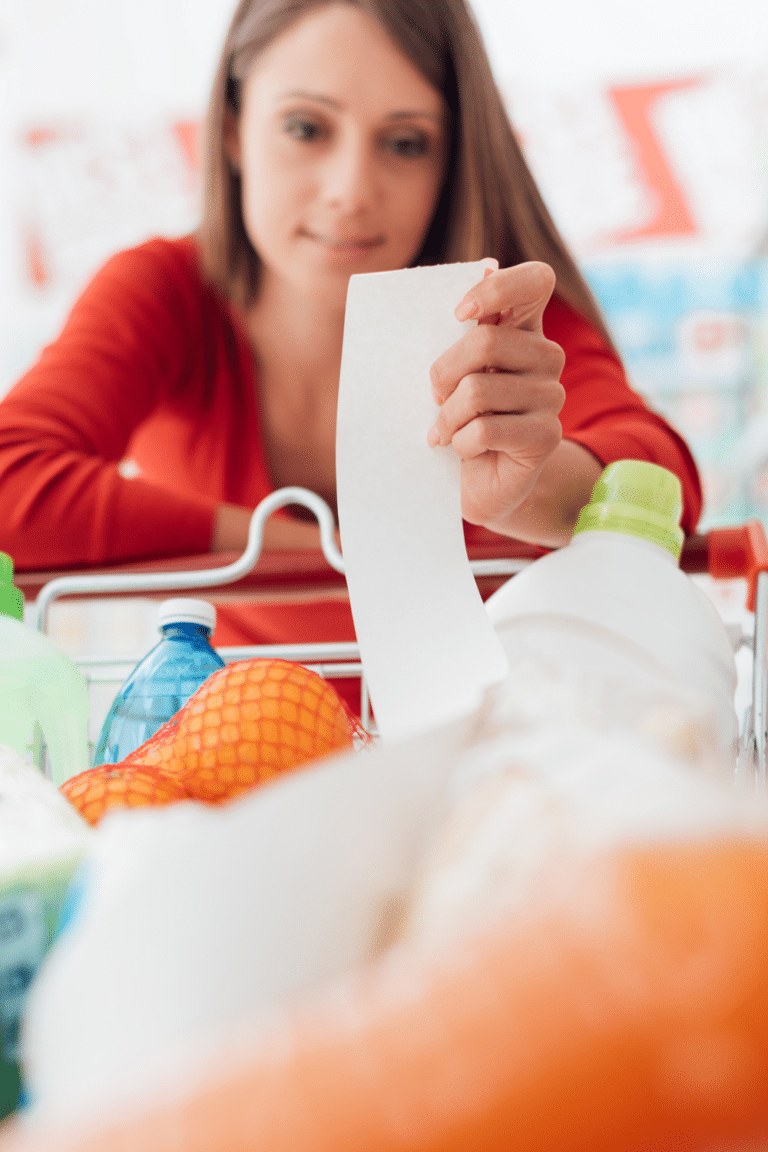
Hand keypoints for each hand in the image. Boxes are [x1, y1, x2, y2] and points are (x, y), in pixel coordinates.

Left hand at [427, 261, 566, 536]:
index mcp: (524, 329)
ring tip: (446, 430)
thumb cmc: (460, 419)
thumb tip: (483, 269)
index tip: (459, 314)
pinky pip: (484, 429)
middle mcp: (546, 357)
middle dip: (443, 373)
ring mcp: (552, 396)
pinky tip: (462, 449)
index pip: (536, 280)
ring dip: (447, 417)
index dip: (497, 290)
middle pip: (486, 341)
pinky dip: (459, 442)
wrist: (479, 482)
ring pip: (478, 390)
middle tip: (436, 398)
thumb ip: (462, 331)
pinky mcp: (546, 436)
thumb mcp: (454, 371)